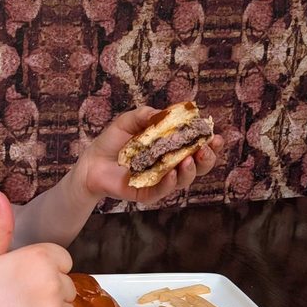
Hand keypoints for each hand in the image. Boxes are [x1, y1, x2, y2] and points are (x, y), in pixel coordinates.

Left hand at [74, 106, 223, 203]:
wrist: (91, 162)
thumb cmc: (112, 141)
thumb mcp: (129, 122)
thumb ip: (146, 115)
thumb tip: (164, 112)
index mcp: (171, 147)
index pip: (196, 146)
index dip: (209, 143)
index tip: (215, 135)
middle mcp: (170, 165)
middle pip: (197, 166)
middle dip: (206, 158)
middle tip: (206, 149)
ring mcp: (160, 180)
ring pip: (183, 180)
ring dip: (190, 170)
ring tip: (189, 160)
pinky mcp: (147, 193)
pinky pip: (162, 191)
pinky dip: (169, 182)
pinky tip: (172, 173)